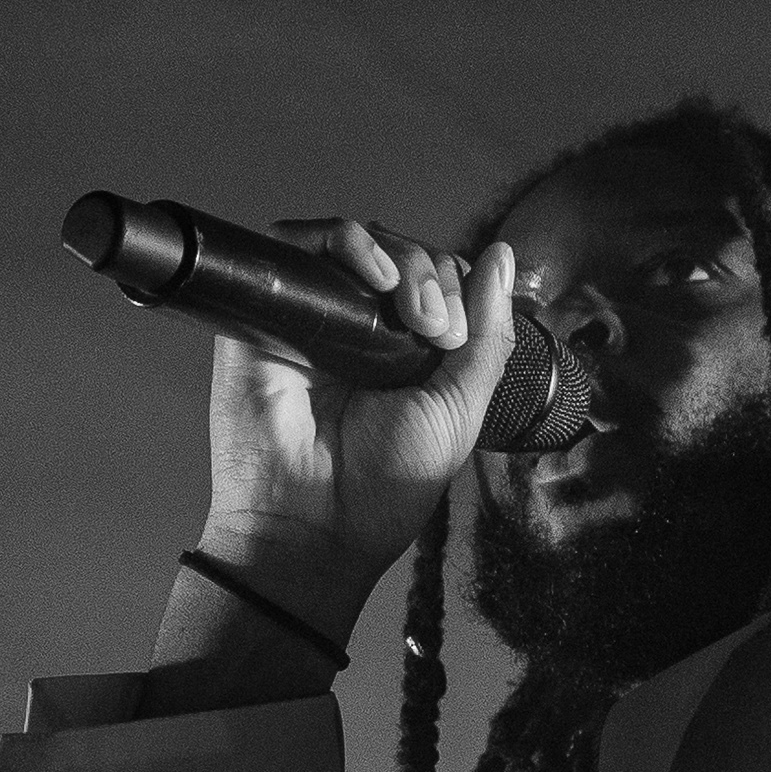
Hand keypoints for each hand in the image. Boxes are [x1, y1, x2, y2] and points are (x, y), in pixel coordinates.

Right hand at [199, 220, 516, 631]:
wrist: (316, 528)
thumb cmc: (385, 486)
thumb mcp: (459, 409)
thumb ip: (486, 336)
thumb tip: (503, 255)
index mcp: (405, 351)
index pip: (435, 279)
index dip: (455, 289)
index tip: (457, 338)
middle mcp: (357, 329)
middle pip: (400, 255)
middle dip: (433, 277)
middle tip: (439, 330)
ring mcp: (312, 318)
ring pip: (356, 244)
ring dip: (401, 260)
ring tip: (414, 311)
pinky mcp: (268, 311)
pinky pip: (297, 246)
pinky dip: (345, 243)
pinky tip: (376, 276)